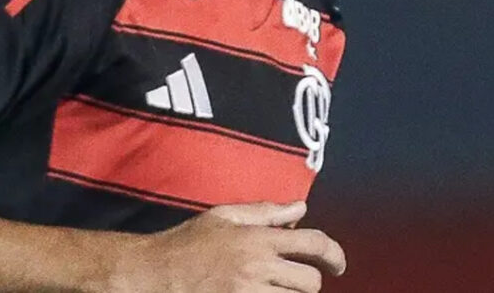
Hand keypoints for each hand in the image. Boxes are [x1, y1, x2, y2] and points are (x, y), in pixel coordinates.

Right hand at [108, 201, 345, 291]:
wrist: (155, 274)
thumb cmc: (187, 243)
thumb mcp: (223, 217)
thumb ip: (265, 212)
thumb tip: (300, 208)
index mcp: (257, 239)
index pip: (313, 243)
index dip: (334, 254)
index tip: (338, 264)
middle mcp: (257, 267)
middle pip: (310, 281)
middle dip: (310, 281)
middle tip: (297, 279)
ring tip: (278, 289)